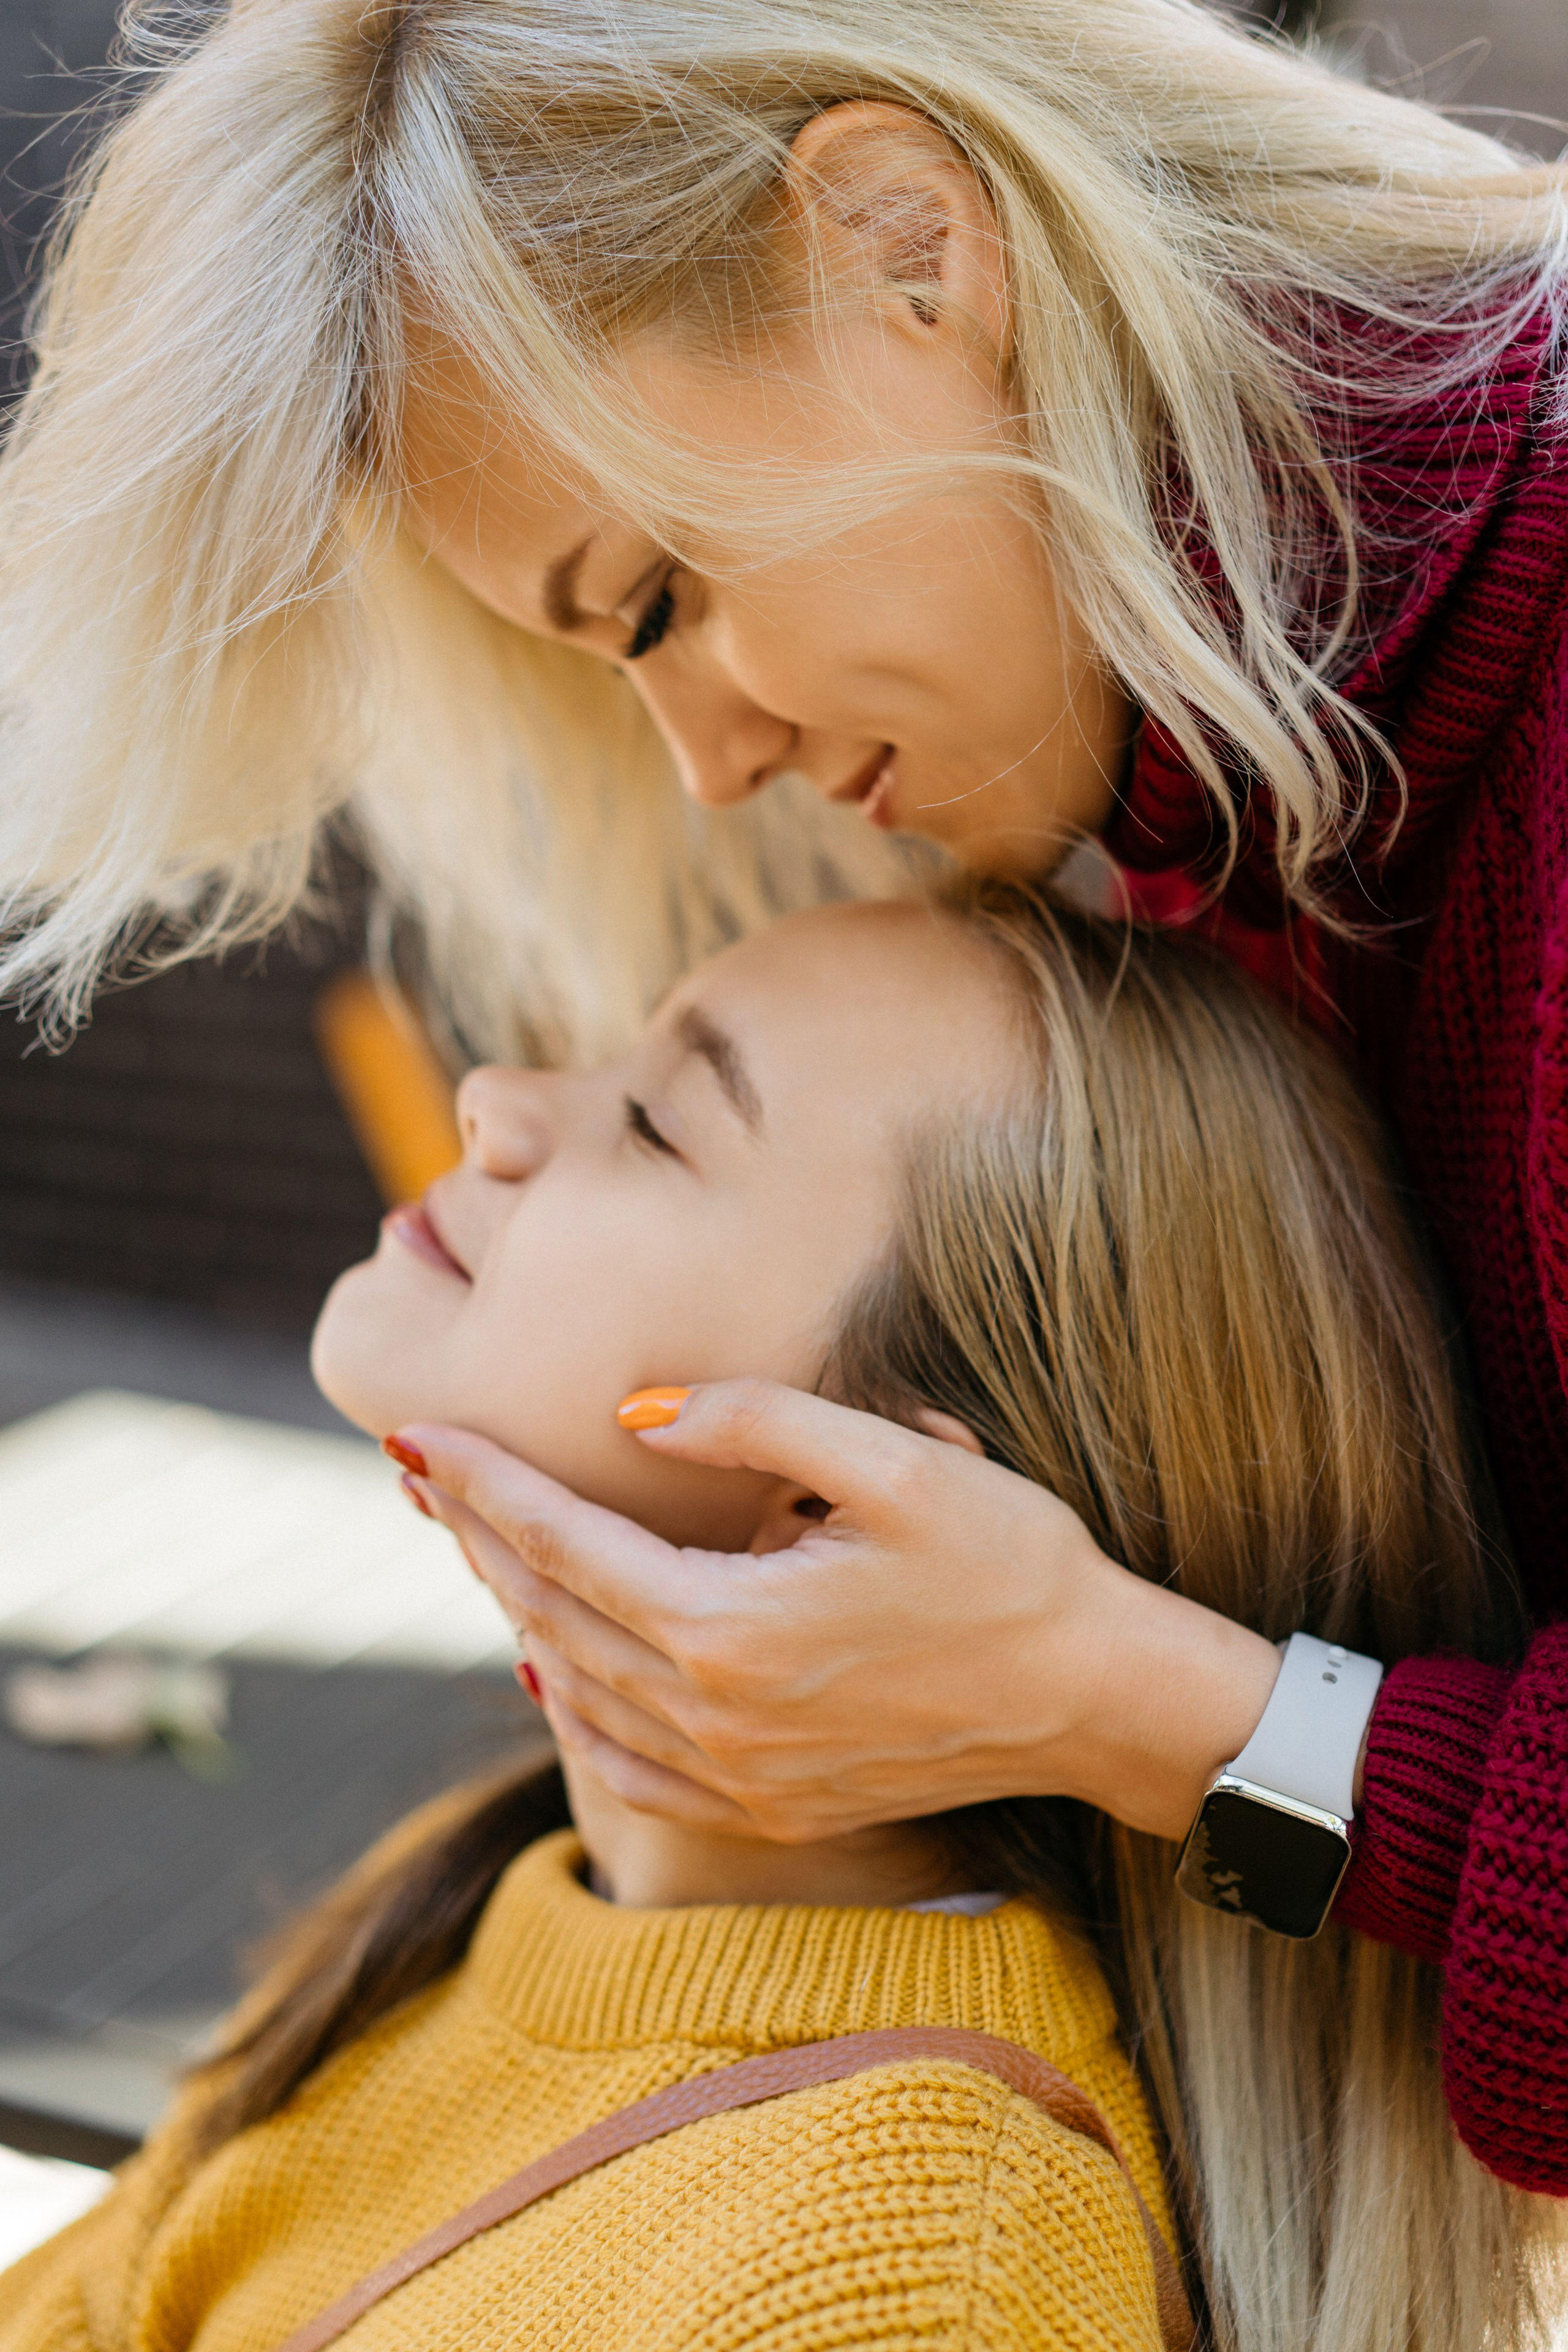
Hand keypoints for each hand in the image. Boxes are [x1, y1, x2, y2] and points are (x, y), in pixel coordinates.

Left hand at [392, 1380, 1281, 1843]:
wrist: (1099, 1700)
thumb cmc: (1013, 1567)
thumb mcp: (902, 1463)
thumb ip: (760, 1425)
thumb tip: (637, 1414)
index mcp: (730, 1630)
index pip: (563, 1545)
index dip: (482, 1484)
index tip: (416, 1436)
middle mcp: (714, 1719)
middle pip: (551, 1617)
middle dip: (478, 1537)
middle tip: (423, 1475)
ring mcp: (738, 1780)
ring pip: (577, 1694)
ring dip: (516, 1614)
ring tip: (477, 1546)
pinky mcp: (771, 1810)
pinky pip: (629, 1768)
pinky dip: (573, 1711)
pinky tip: (553, 1674)